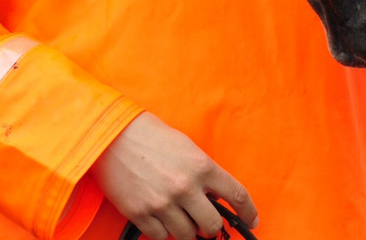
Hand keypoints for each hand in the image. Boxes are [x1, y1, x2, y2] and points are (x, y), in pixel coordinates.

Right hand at [89, 112, 258, 239]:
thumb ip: (203, 174)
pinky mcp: (141, 214)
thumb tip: (215, 198)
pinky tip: (163, 221)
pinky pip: (161, 237)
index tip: (252, 220)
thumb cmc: (151, 138)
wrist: (113, 136)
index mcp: (202, 166)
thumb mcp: (187, 148)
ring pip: (187, 235)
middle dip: (212, 228)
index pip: (236, 195)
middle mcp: (185, 187)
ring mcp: (162, 203)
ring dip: (187, 231)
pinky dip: (164, 233)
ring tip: (182, 220)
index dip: (248, 212)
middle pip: (212, 225)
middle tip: (207, 224)